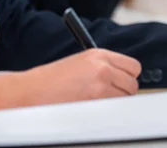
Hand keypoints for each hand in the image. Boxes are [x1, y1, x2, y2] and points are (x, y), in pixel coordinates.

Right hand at [0, 49, 140, 111]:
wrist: (33, 90)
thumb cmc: (51, 79)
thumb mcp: (79, 62)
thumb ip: (102, 66)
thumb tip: (121, 77)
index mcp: (98, 54)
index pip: (133, 66)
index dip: (128, 75)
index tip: (123, 80)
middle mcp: (103, 67)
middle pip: (133, 83)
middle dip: (124, 90)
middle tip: (109, 93)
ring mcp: (101, 86)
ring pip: (125, 98)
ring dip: (115, 102)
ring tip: (95, 100)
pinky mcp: (96, 102)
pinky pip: (113, 110)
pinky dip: (106, 111)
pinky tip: (91, 107)